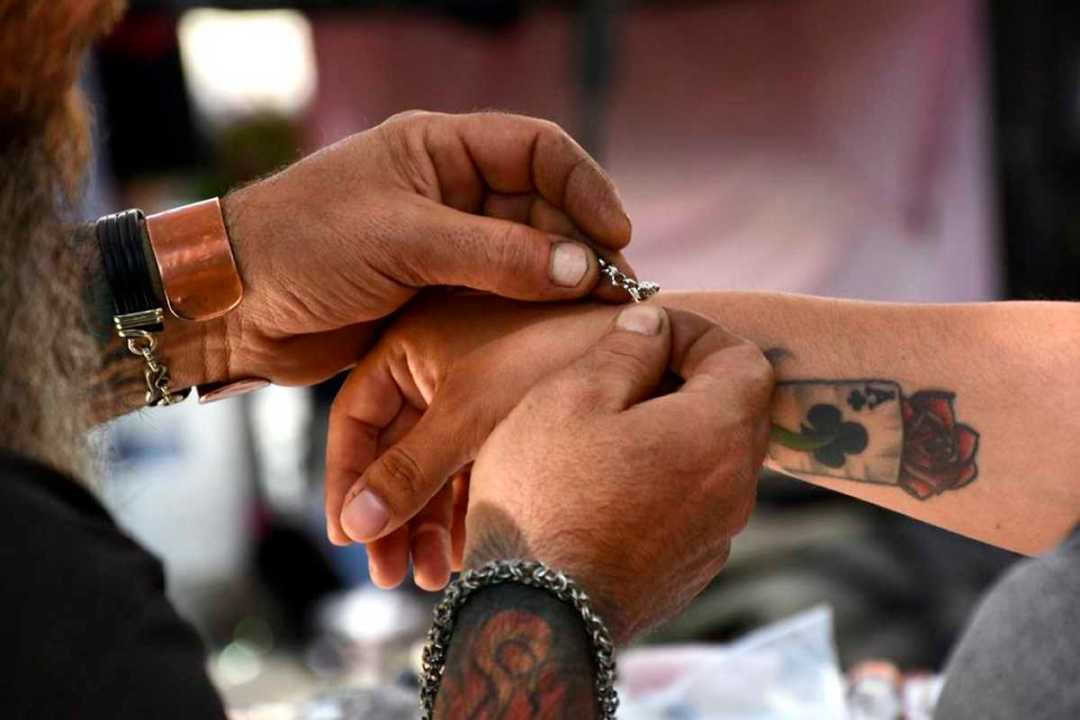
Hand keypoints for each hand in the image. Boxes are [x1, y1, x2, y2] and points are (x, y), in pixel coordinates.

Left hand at [208, 111, 632, 386]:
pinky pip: (496, 295)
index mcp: (438, 150)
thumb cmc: (303, 250)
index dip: (585, 187)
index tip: (616, 235)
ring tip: (588, 320)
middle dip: (578, 245)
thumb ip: (495, 255)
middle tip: (612, 294)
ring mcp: (442, 242)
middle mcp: (448, 190)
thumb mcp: (404, 242)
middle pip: (541, 207)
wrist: (233, 308)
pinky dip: (525, 312)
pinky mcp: (433, 290)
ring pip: (523, 256)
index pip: (537, 150)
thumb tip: (581, 269)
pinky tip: (548, 336)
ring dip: (556, 283)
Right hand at [326, 292, 618, 585]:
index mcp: (412, 340)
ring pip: (439, 462)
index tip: (347, 537)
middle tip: (390, 575)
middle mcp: (440, 360)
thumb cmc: (550, 363)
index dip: (345, 478)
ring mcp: (479, 389)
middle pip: (397, 447)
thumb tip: (351, 529)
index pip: (357, 416)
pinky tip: (471, 550)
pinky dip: (470, 504)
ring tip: (433, 575)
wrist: (649, 356)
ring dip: (430, 519)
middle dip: (392, 512)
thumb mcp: (467, 415)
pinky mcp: (513, 414)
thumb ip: (407, 472)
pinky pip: (477, 464)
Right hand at [465, 305, 773, 642]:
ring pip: (713, 461)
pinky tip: (606, 487)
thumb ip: (624, 350)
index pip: (746, 360)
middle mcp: (734, 489)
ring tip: (606, 432)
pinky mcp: (691, 571)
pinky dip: (665, 481)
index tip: (649, 334)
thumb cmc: (545, 497)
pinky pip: (693, 506)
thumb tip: (654, 325)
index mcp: (716, 435)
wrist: (533, 616)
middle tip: (624, 376)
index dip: (700, 335)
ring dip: (674, 434)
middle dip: (689, 382)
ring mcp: (716, 537)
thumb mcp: (570, 397)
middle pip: (737, 411)